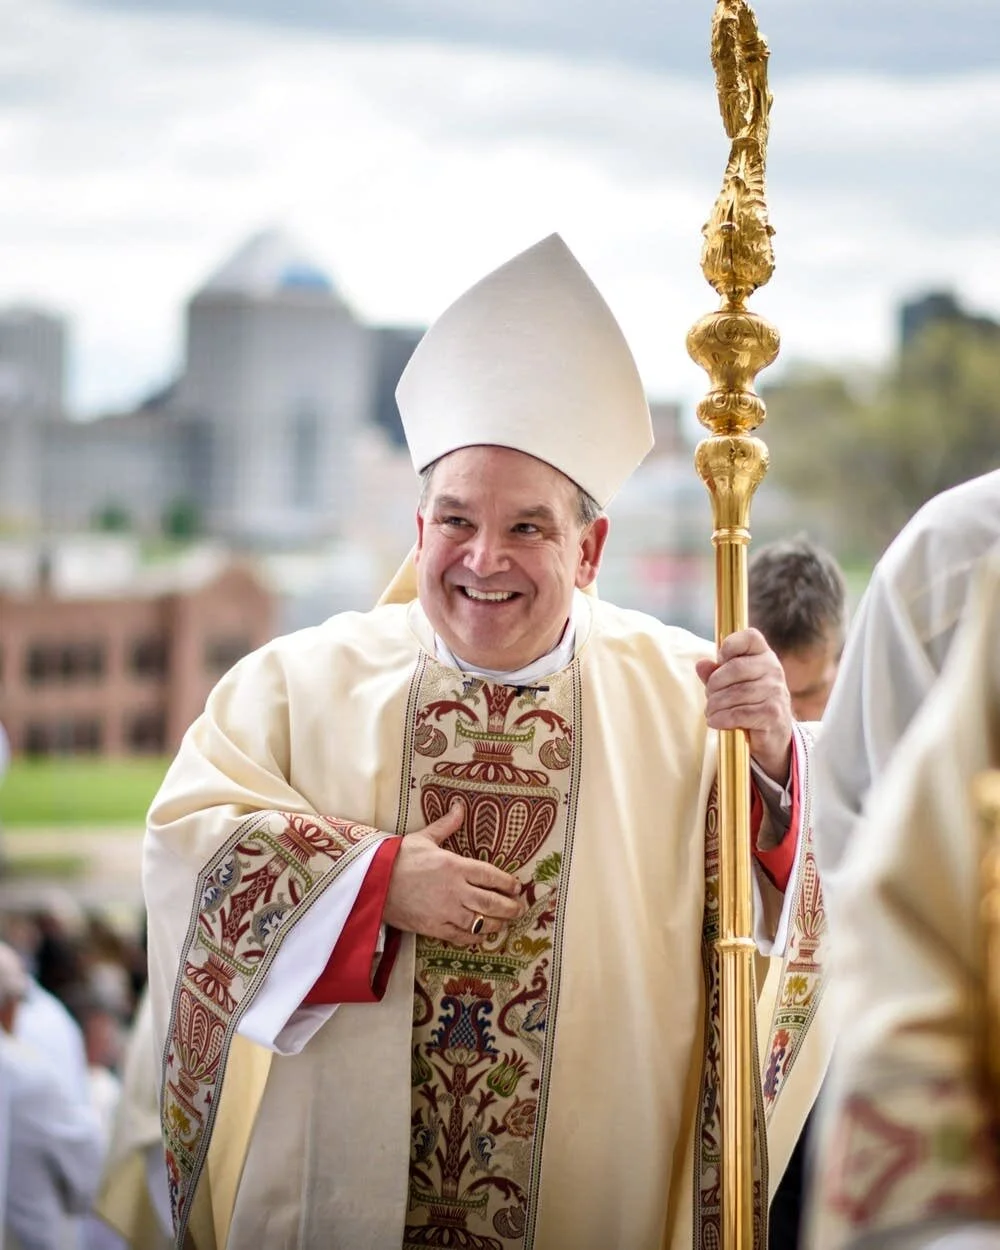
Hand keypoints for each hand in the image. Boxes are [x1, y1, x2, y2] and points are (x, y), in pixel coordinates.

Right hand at [383, 802, 526, 945]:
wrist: (373, 883)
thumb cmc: (398, 858)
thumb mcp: (424, 838)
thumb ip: (447, 825)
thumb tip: (460, 806)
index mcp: (454, 865)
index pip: (490, 875)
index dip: (507, 883)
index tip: (516, 887)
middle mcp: (455, 890)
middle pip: (491, 902)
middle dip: (510, 907)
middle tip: (519, 909)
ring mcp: (445, 911)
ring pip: (480, 922)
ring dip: (497, 924)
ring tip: (505, 924)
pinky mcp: (433, 928)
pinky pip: (460, 936)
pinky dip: (474, 937)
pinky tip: (481, 936)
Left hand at [696, 628, 792, 784]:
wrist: (774, 735)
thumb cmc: (749, 703)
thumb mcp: (731, 684)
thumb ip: (715, 673)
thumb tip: (701, 665)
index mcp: (764, 656)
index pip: (750, 637)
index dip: (730, 645)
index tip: (720, 660)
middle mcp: (774, 670)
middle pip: (735, 668)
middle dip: (714, 684)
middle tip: (710, 696)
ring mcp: (776, 692)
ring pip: (735, 693)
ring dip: (715, 705)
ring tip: (711, 712)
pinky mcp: (773, 714)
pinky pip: (739, 713)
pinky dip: (722, 719)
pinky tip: (715, 722)